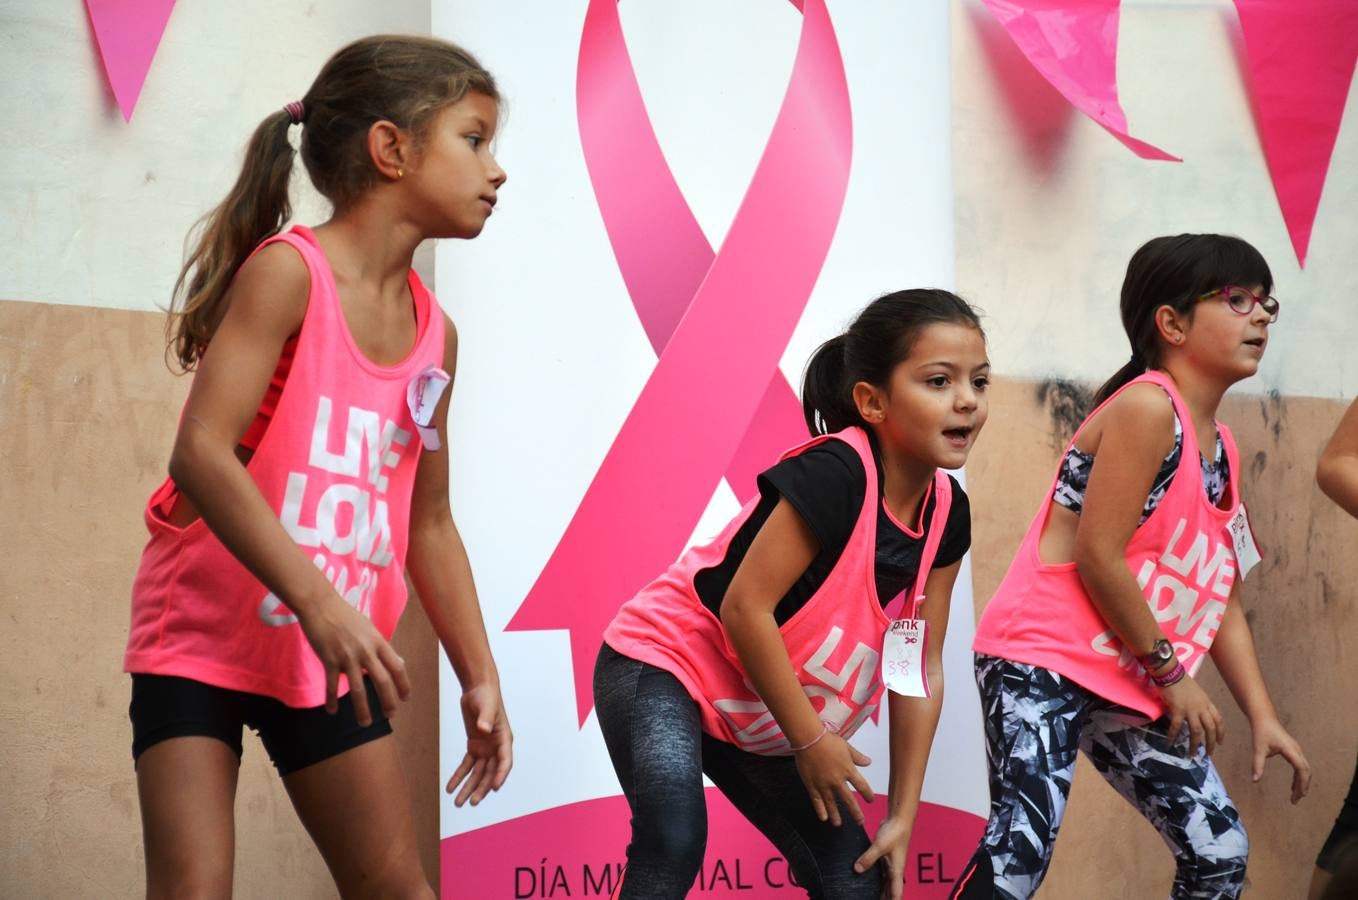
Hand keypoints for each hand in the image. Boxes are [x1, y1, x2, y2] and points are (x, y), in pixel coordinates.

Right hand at [297, 594, 409, 725]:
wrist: (320, 604)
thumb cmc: (345, 615)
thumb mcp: (369, 628)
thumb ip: (381, 646)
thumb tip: (398, 662)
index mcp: (378, 641)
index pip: (397, 666)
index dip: (404, 684)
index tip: (406, 698)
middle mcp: (366, 650)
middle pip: (382, 681)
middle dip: (388, 701)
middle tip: (390, 715)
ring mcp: (347, 656)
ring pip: (358, 689)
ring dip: (362, 709)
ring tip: (365, 723)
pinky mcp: (329, 659)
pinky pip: (333, 685)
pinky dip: (332, 700)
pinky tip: (332, 711)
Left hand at [447, 682, 512, 805]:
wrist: (477, 688)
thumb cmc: (486, 696)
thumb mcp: (486, 706)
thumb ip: (485, 718)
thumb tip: (483, 730)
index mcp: (504, 739)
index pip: (505, 762)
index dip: (500, 776)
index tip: (494, 788)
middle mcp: (496, 747)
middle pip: (489, 772)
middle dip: (481, 788)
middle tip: (471, 803)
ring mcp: (485, 748)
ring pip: (477, 773)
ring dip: (468, 787)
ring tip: (458, 802)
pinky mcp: (474, 746)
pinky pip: (466, 765)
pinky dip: (459, 776)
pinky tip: (450, 787)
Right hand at [794, 731, 874, 826]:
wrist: (809, 739)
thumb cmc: (828, 740)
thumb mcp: (847, 747)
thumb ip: (858, 757)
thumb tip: (869, 762)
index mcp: (848, 770)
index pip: (862, 786)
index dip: (868, 794)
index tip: (870, 800)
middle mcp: (837, 780)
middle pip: (849, 800)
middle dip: (855, 812)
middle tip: (860, 822)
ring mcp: (824, 784)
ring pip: (831, 803)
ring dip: (836, 815)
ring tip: (838, 824)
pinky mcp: (812, 784)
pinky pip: (817, 800)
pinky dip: (820, 810)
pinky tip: (823, 818)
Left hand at [854, 814, 909, 898]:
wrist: (899, 819)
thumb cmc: (894, 832)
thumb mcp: (880, 845)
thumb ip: (869, 858)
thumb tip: (857, 870)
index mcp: (896, 871)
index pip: (896, 893)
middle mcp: (894, 870)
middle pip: (890, 891)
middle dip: (884, 899)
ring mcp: (890, 864)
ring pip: (885, 883)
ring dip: (880, 891)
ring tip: (870, 897)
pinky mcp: (885, 857)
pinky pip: (880, 872)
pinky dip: (875, 879)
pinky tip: (867, 880)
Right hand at [1159, 676, 1223, 756]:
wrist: (1171, 674)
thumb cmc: (1183, 681)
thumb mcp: (1197, 693)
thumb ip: (1200, 705)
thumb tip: (1197, 716)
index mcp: (1207, 703)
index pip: (1218, 720)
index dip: (1221, 733)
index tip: (1220, 743)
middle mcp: (1201, 708)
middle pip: (1210, 729)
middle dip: (1211, 743)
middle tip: (1209, 754)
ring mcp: (1190, 710)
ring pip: (1196, 731)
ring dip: (1195, 744)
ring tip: (1192, 754)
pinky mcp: (1178, 710)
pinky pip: (1176, 726)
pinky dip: (1173, 736)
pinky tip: (1170, 743)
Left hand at [1250, 717, 1309, 803]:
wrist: (1264, 718)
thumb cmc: (1261, 732)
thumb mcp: (1258, 749)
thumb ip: (1257, 765)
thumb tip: (1255, 781)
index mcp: (1290, 750)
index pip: (1301, 769)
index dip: (1302, 782)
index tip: (1299, 795)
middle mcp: (1297, 750)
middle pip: (1306, 771)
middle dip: (1303, 786)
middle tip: (1296, 800)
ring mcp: (1296, 750)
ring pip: (1304, 769)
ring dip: (1302, 782)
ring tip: (1296, 796)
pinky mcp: (1293, 750)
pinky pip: (1300, 766)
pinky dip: (1298, 776)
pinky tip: (1293, 785)